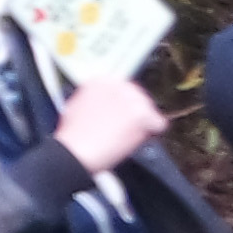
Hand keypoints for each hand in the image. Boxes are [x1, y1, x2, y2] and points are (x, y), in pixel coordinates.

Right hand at [51, 72, 166, 173]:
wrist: (75, 152)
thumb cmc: (73, 137)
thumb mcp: (78, 107)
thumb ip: (97, 101)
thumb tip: (108, 106)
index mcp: (100, 81)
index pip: (122, 88)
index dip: (122, 105)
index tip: (120, 114)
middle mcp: (117, 84)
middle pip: (138, 97)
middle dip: (133, 113)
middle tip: (124, 128)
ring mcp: (131, 98)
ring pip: (149, 110)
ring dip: (142, 123)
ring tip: (126, 136)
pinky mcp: (141, 114)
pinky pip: (159, 123)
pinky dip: (152, 132)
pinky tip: (139, 138)